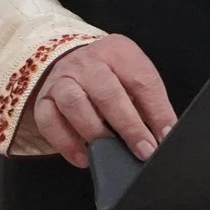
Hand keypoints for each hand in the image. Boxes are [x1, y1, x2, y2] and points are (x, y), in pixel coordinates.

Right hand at [26, 34, 176, 169]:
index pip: (140, 80)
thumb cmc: (112, 75)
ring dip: (94, 131)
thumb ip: (151, 105)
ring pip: (74, 103)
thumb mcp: (135, 78)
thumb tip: (165, 136)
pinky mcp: (44, 99)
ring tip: (110, 152)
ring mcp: (62, 79)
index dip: (156, 111)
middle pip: (107, 92)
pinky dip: (66, 142)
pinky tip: (83, 157)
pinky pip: (49, 121)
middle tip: (143, 150)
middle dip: (128, 125)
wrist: (73, 61)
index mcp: (118, 51)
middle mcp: (87, 62)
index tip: (166, 136)